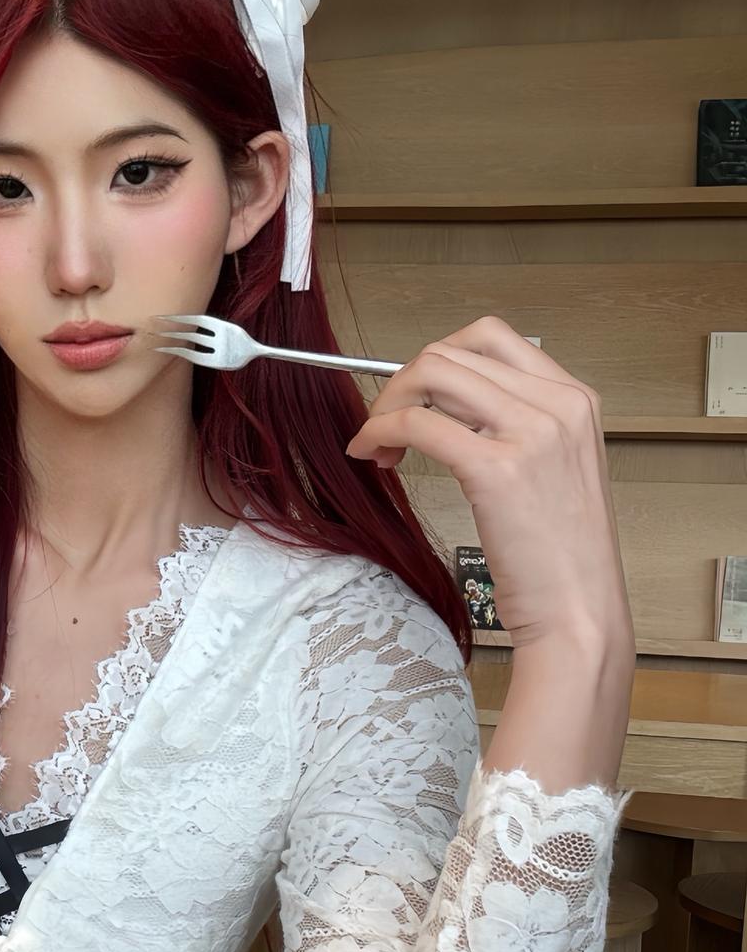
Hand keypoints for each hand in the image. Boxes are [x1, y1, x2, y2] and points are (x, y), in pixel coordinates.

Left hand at [344, 317, 632, 657]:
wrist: (580, 613)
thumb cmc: (562, 557)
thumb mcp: (555, 470)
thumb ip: (517, 426)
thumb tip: (450, 405)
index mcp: (576, 399)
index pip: (491, 338)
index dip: (438, 359)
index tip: (417, 394)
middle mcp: (559, 405)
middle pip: (454, 351)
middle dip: (404, 381)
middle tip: (386, 421)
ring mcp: (532, 433)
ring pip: (432, 373)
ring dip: (389, 401)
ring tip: (378, 442)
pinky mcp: (497, 469)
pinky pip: (418, 423)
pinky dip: (380, 430)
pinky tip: (371, 454)